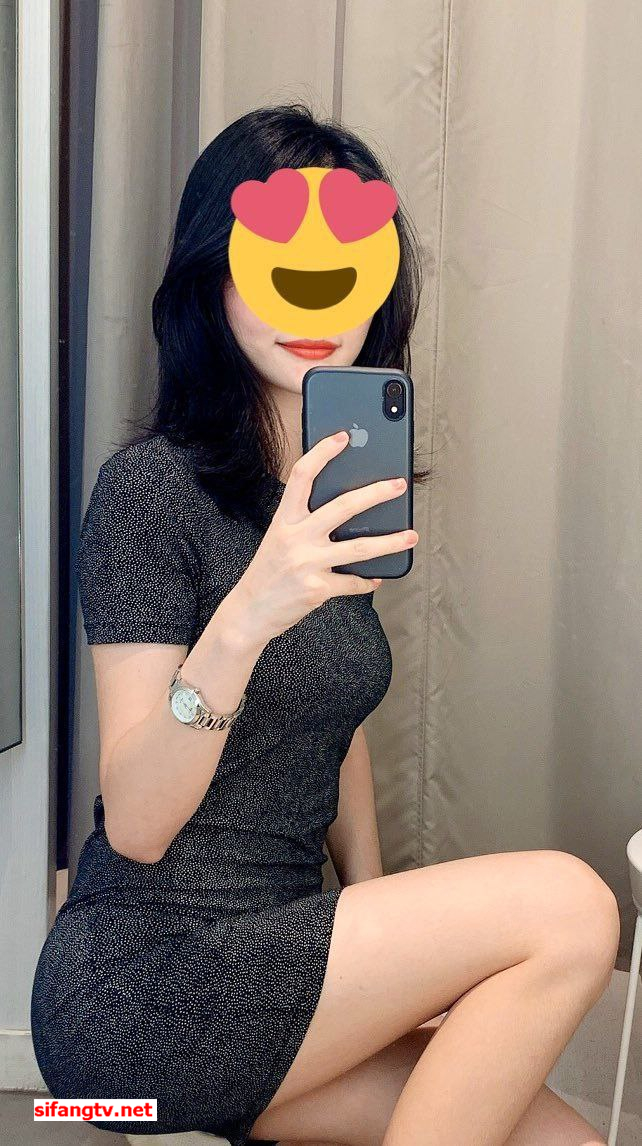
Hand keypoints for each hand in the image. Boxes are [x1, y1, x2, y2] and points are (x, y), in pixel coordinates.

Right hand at [230, 430, 418, 643]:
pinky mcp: (318, 588)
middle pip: (343, 507)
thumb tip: (345, 511)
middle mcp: (296, 537)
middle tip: (398, 485)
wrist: (250, 611)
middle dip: (376, 493)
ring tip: (411, 536)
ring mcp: (308, 563)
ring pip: (359, 548)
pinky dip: (366, 581)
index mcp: (284, 520)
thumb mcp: (278, 539)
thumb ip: (304, 524)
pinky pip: (352, 581)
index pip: (303, 476)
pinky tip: (375, 578)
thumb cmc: (267, 573)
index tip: (342, 438)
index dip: (322, 453)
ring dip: (390, 542)